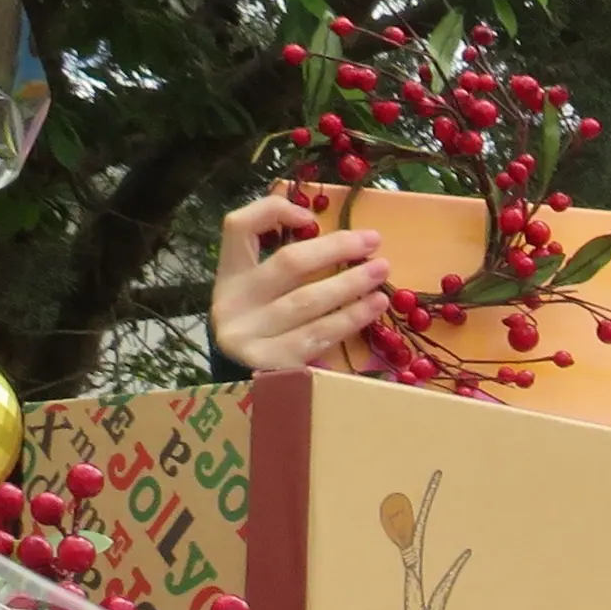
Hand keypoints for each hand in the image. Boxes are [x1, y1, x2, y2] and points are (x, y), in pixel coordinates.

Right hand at [211, 191, 387, 370]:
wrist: (247, 398)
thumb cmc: (266, 336)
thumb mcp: (263, 297)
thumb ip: (284, 267)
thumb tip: (320, 227)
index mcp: (229, 278)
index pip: (238, 227)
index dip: (273, 212)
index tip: (310, 216)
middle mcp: (233, 303)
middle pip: (288, 263)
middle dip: (336, 248)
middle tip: (373, 241)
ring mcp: (249, 337)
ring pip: (308, 301)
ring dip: (351, 283)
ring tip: (381, 272)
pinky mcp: (270, 365)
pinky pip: (318, 335)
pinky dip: (351, 318)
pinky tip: (374, 307)